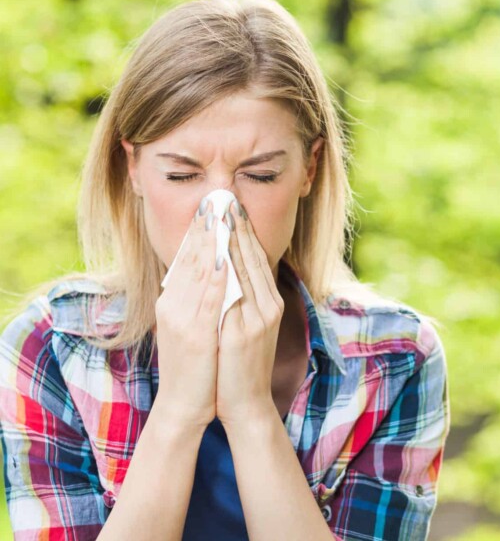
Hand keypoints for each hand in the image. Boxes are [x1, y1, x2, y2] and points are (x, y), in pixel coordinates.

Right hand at [153, 201, 227, 431]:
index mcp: (173, 302)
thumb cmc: (194, 366)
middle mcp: (173, 305)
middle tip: (216, 197)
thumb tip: (209, 272)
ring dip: (210, 240)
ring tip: (219, 214)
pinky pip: (208, 298)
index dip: (199, 231)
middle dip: (205, 227)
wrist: (184, 405)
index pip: (187, 259)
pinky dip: (215, 274)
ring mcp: (182, 319)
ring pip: (198, 271)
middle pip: (191, 258)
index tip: (211, 207)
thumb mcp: (190, 326)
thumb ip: (196, 299)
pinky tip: (222, 255)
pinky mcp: (195, 334)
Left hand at [216, 202, 284, 427]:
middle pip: (252, 257)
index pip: (255, 258)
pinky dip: (227, 269)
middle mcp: (268, 305)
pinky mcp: (246, 331)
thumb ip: (242, 299)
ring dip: (231, 239)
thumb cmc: (240, 364)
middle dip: (237, 226)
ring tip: (220, 213)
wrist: (246, 403)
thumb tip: (228, 270)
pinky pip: (236, 292)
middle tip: (226, 198)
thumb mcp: (247, 326)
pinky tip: (218, 250)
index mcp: (268, 303)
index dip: (243, 231)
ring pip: (245, 269)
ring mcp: (259, 317)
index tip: (231, 207)